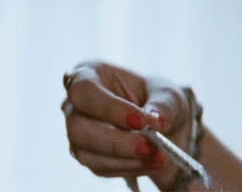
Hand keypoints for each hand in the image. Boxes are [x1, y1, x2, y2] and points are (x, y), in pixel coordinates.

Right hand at [61, 60, 193, 188]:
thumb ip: (163, 105)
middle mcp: (74, 104)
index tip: (141, 122)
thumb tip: (158, 123)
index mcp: (87, 73)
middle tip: (150, 147)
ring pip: (86, 153)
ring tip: (159, 157)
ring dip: (125, 159)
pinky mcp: (86, 156)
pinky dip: (129, 167)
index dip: (109, 108)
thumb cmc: (157, 98)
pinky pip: (100, 168)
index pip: (84, 90)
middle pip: (78, 127)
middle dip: (116, 141)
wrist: (161, 125)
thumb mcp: (167, 93)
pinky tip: (152, 162)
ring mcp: (76, 132)